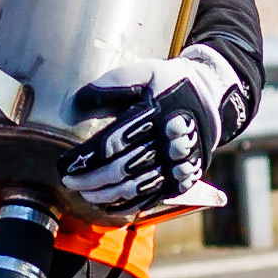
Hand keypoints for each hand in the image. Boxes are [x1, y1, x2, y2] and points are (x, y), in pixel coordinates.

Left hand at [58, 44, 250, 216]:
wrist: (212, 98)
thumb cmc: (170, 84)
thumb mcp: (147, 71)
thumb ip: (115, 82)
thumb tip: (80, 98)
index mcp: (155, 115)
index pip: (113, 142)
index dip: (86, 157)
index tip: (65, 164)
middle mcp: (167, 143)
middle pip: (122, 169)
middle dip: (91, 180)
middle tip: (69, 183)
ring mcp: (175, 164)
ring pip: (136, 187)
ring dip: (106, 195)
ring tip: (84, 195)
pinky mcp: (181, 178)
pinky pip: (152, 198)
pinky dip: (128, 205)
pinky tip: (109, 206)